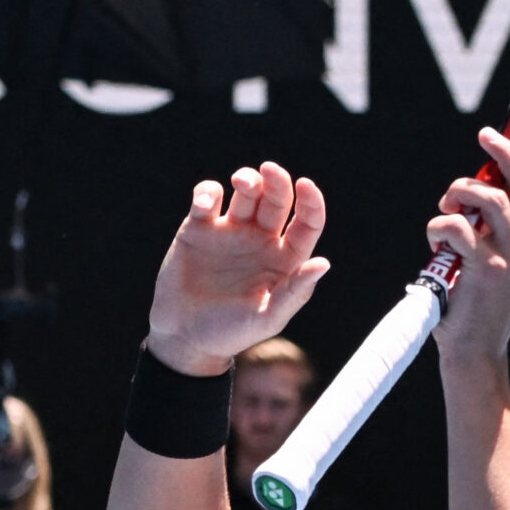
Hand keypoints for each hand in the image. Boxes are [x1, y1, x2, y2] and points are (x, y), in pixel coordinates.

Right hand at [148, 162, 329, 377]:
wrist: (185, 337)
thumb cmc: (231, 333)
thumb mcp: (268, 318)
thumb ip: (295, 291)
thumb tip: (323, 263)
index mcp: (285, 259)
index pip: (307, 223)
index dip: (311, 202)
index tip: (305, 186)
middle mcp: (261, 240)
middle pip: (276, 199)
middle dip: (276, 181)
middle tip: (269, 171)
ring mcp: (230, 231)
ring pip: (245, 191)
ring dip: (247, 179)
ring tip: (242, 183)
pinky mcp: (198, 228)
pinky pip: (207, 198)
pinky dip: (208, 192)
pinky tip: (204, 204)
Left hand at [428, 128, 509, 364]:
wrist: (474, 352)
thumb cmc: (477, 308)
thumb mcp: (497, 268)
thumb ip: (495, 234)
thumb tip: (478, 190)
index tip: (496, 144)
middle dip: (503, 153)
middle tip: (484, 136)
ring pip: (490, 199)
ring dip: (460, 192)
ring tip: (446, 206)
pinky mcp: (486, 268)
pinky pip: (458, 226)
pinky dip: (439, 225)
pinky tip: (435, 240)